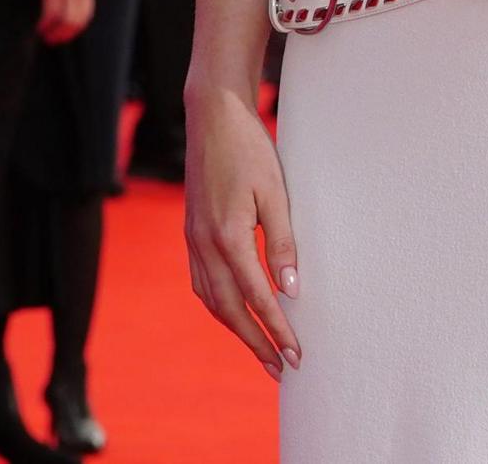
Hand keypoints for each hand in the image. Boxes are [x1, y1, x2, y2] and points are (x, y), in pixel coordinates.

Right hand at [34, 0, 94, 43]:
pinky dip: (45, 23)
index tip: (65, 36)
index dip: (75, 28)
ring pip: (64, 19)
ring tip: (45, 36)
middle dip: (65, 34)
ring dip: (54, 31)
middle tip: (53, 41)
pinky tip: (39, 27)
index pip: (85, 14)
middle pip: (76, 20)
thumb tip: (66, 3)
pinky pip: (50, 12)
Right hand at [184, 84, 302, 381]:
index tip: (297, 354)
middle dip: (256, 343)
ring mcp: (192, 242)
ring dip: (237, 330)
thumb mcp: (276, 193)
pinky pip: (202, 284)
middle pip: (230, 311)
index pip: (258, 298)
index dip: (277, 330)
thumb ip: (283, 243)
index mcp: (227, 238)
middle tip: (282, 369)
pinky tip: (235, 314)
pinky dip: (220, 307)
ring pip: (212, 301)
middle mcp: (204, 247)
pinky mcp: (191, 235)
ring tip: (262, 352)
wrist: (212, 118)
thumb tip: (292, 291)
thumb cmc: (251, 150)